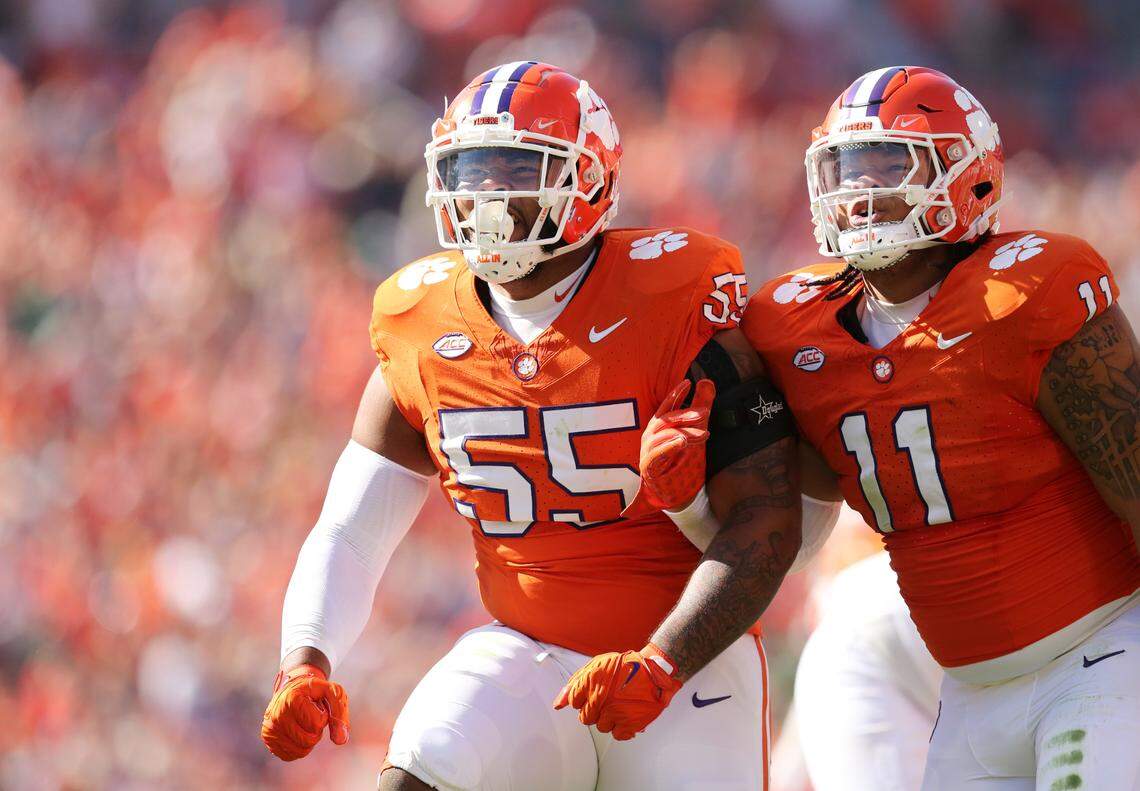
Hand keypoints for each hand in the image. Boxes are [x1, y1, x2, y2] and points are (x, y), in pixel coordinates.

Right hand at [261, 664, 349, 760]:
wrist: (292, 687)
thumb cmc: (314, 691)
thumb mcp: (332, 692)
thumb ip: (340, 713)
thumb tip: (341, 740)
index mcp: (292, 699)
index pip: (317, 724)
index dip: (323, 717)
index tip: (317, 707)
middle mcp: (277, 715)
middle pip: (309, 740)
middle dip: (316, 730)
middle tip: (311, 717)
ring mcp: (270, 728)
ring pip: (301, 751)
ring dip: (309, 739)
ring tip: (304, 723)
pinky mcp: (267, 738)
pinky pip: (290, 755)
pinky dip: (299, 747)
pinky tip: (296, 731)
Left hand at [553, 643, 682, 739]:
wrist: (655, 669)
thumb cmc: (626, 666)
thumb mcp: (596, 666)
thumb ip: (575, 684)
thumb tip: (558, 705)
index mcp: (590, 681)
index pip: (575, 702)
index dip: (584, 697)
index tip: (595, 692)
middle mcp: (601, 698)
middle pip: (586, 718)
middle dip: (595, 710)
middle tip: (608, 700)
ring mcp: (615, 712)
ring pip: (601, 727)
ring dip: (609, 719)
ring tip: (620, 705)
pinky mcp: (630, 723)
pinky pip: (618, 734)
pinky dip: (622, 727)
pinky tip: (628, 714)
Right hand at [637, 378, 716, 510]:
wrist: (673, 493)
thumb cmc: (680, 460)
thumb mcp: (695, 430)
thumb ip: (701, 406)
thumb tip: (707, 381)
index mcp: (660, 426)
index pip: (667, 406)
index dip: (675, 394)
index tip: (688, 383)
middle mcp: (651, 435)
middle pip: (666, 419)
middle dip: (685, 414)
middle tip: (705, 413)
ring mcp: (647, 450)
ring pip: (664, 436)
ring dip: (684, 432)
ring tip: (703, 434)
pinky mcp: (648, 466)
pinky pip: (655, 454)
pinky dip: (668, 447)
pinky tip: (680, 442)